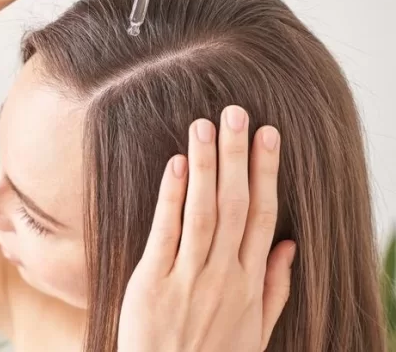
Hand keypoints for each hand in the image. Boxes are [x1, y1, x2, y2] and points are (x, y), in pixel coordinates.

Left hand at [118, 106, 296, 351]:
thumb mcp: (255, 330)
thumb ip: (275, 287)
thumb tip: (290, 244)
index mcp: (250, 283)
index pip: (262, 215)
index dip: (266, 172)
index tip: (268, 135)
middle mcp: (224, 275)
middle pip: (236, 205)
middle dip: (238, 156)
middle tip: (236, 113)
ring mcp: (188, 277)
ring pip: (204, 212)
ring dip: (207, 166)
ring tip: (205, 125)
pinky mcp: (153, 282)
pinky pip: (166, 232)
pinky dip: (171, 197)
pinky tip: (176, 165)